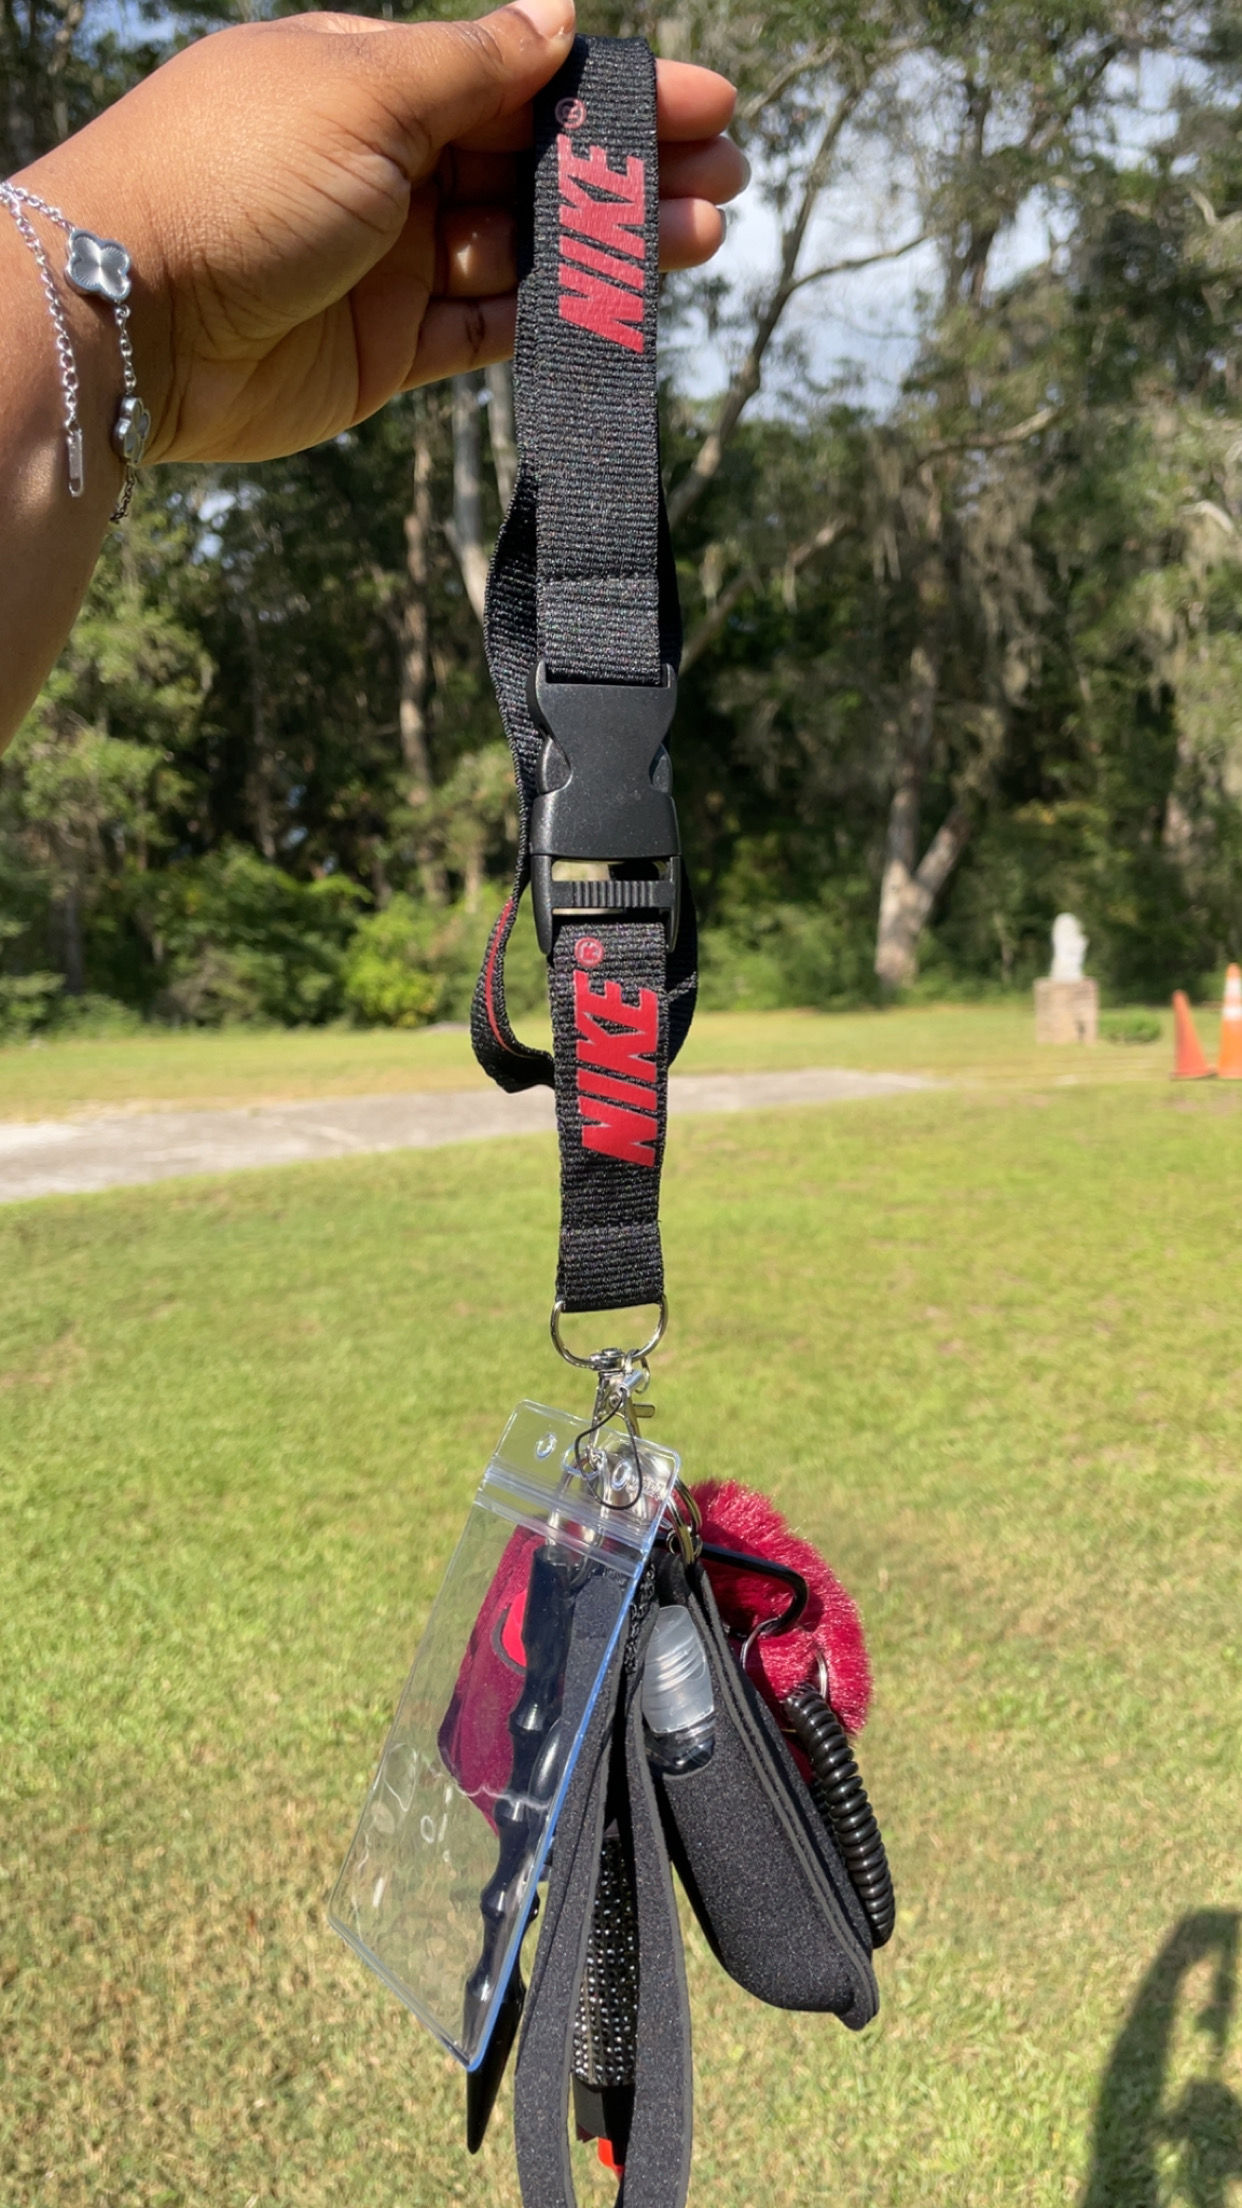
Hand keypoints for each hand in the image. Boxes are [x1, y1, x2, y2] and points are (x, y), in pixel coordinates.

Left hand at [21, 1, 743, 466]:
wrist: (135, 318)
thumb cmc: (232, 176)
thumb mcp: (362, 91)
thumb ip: (472, 65)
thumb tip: (557, 14)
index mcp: (374, 79)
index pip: (518, 75)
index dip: (611, 90)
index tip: (702, 103)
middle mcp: (387, 165)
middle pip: (533, 161)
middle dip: (630, 168)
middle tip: (726, 178)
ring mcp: (391, 260)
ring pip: (527, 246)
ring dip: (610, 243)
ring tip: (700, 238)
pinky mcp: (391, 349)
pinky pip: (492, 327)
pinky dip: (557, 316)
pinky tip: (623, 303)